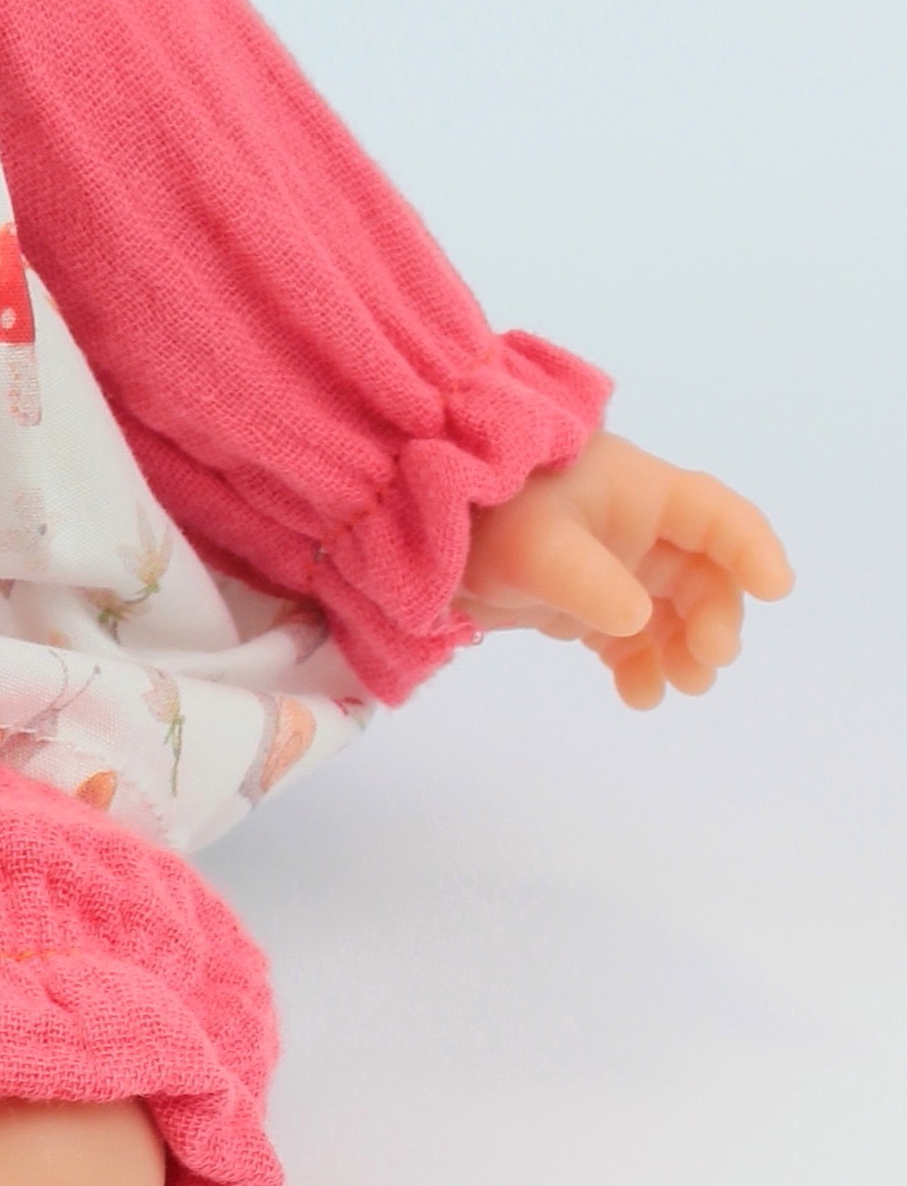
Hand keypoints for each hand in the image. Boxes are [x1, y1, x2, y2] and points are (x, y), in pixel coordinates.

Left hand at [459, 429, 790, 708]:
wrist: (409, 518)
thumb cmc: (482, 510)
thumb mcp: (533, 543)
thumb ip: (588, 580)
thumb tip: (638, 620)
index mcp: (636, 491)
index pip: (716, 514)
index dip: (752, 548)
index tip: (776, 590)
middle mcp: (632, 526)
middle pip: (703, 575)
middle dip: (715, 618)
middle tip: (705, 661)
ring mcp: (609, 565)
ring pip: (672, 613)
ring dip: (683, 650)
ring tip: (672, 688)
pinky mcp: (580, 601)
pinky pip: (631, 637)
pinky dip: (640, 665)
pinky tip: (637, 694)